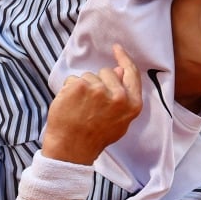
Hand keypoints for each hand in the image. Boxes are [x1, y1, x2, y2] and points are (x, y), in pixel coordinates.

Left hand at [41, 45, 142, 164]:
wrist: (72, 150)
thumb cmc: (95, 137)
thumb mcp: (118, 121)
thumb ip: (123, 96)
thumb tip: (119, 70)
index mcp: (132, 105)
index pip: (131, 73)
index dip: (124, 59)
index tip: (117, 49)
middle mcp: (118, 96)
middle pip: (107, 72)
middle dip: (98, 82)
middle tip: (90, 105)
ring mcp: (98, 89)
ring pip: (88, 76)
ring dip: (81, 88)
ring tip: (79, 108)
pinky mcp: (79, 86)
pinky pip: (72, 79)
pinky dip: (68, 90)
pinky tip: (69, 105)